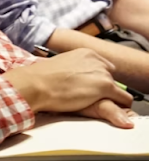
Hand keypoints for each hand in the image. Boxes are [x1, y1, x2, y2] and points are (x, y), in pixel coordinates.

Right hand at [7, 49, 132, 121]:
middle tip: (86, 97)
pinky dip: (120, 107)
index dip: (97, 81)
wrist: (36, 83)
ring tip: (89, 103)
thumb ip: (77, 69)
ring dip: (108, 98)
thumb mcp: (64, 67)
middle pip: (112, 79)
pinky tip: (102, 108)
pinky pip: (125, 100)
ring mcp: (102, 73)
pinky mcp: (106, 86)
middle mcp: (97, 60)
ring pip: (118, 91)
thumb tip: (81, 80)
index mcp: (86, 53)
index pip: (105, 68)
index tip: (89, 88)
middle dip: (103, 89)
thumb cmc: (42, 78)